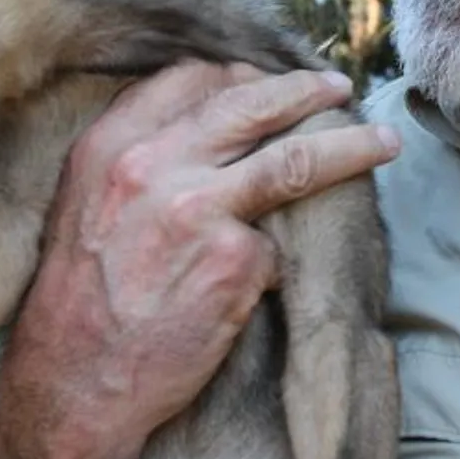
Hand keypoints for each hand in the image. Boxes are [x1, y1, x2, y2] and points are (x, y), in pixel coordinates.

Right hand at [0, 60, 401, 458]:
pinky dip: (275, 260)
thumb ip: (138, 156)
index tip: (266, 82)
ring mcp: (200, 210)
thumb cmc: (79, 300)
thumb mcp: (83, 203)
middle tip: (337, 90)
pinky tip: (260, 282)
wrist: (76, 382)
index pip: (192, 78)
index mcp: (112, 144)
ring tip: (383, 142)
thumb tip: (208, 120)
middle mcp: (155, 165)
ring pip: (296, 160)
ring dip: (350, 147)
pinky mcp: (237, 262)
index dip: (238, 76)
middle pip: (252, 103)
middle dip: (305, 91)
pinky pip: (278, 245)